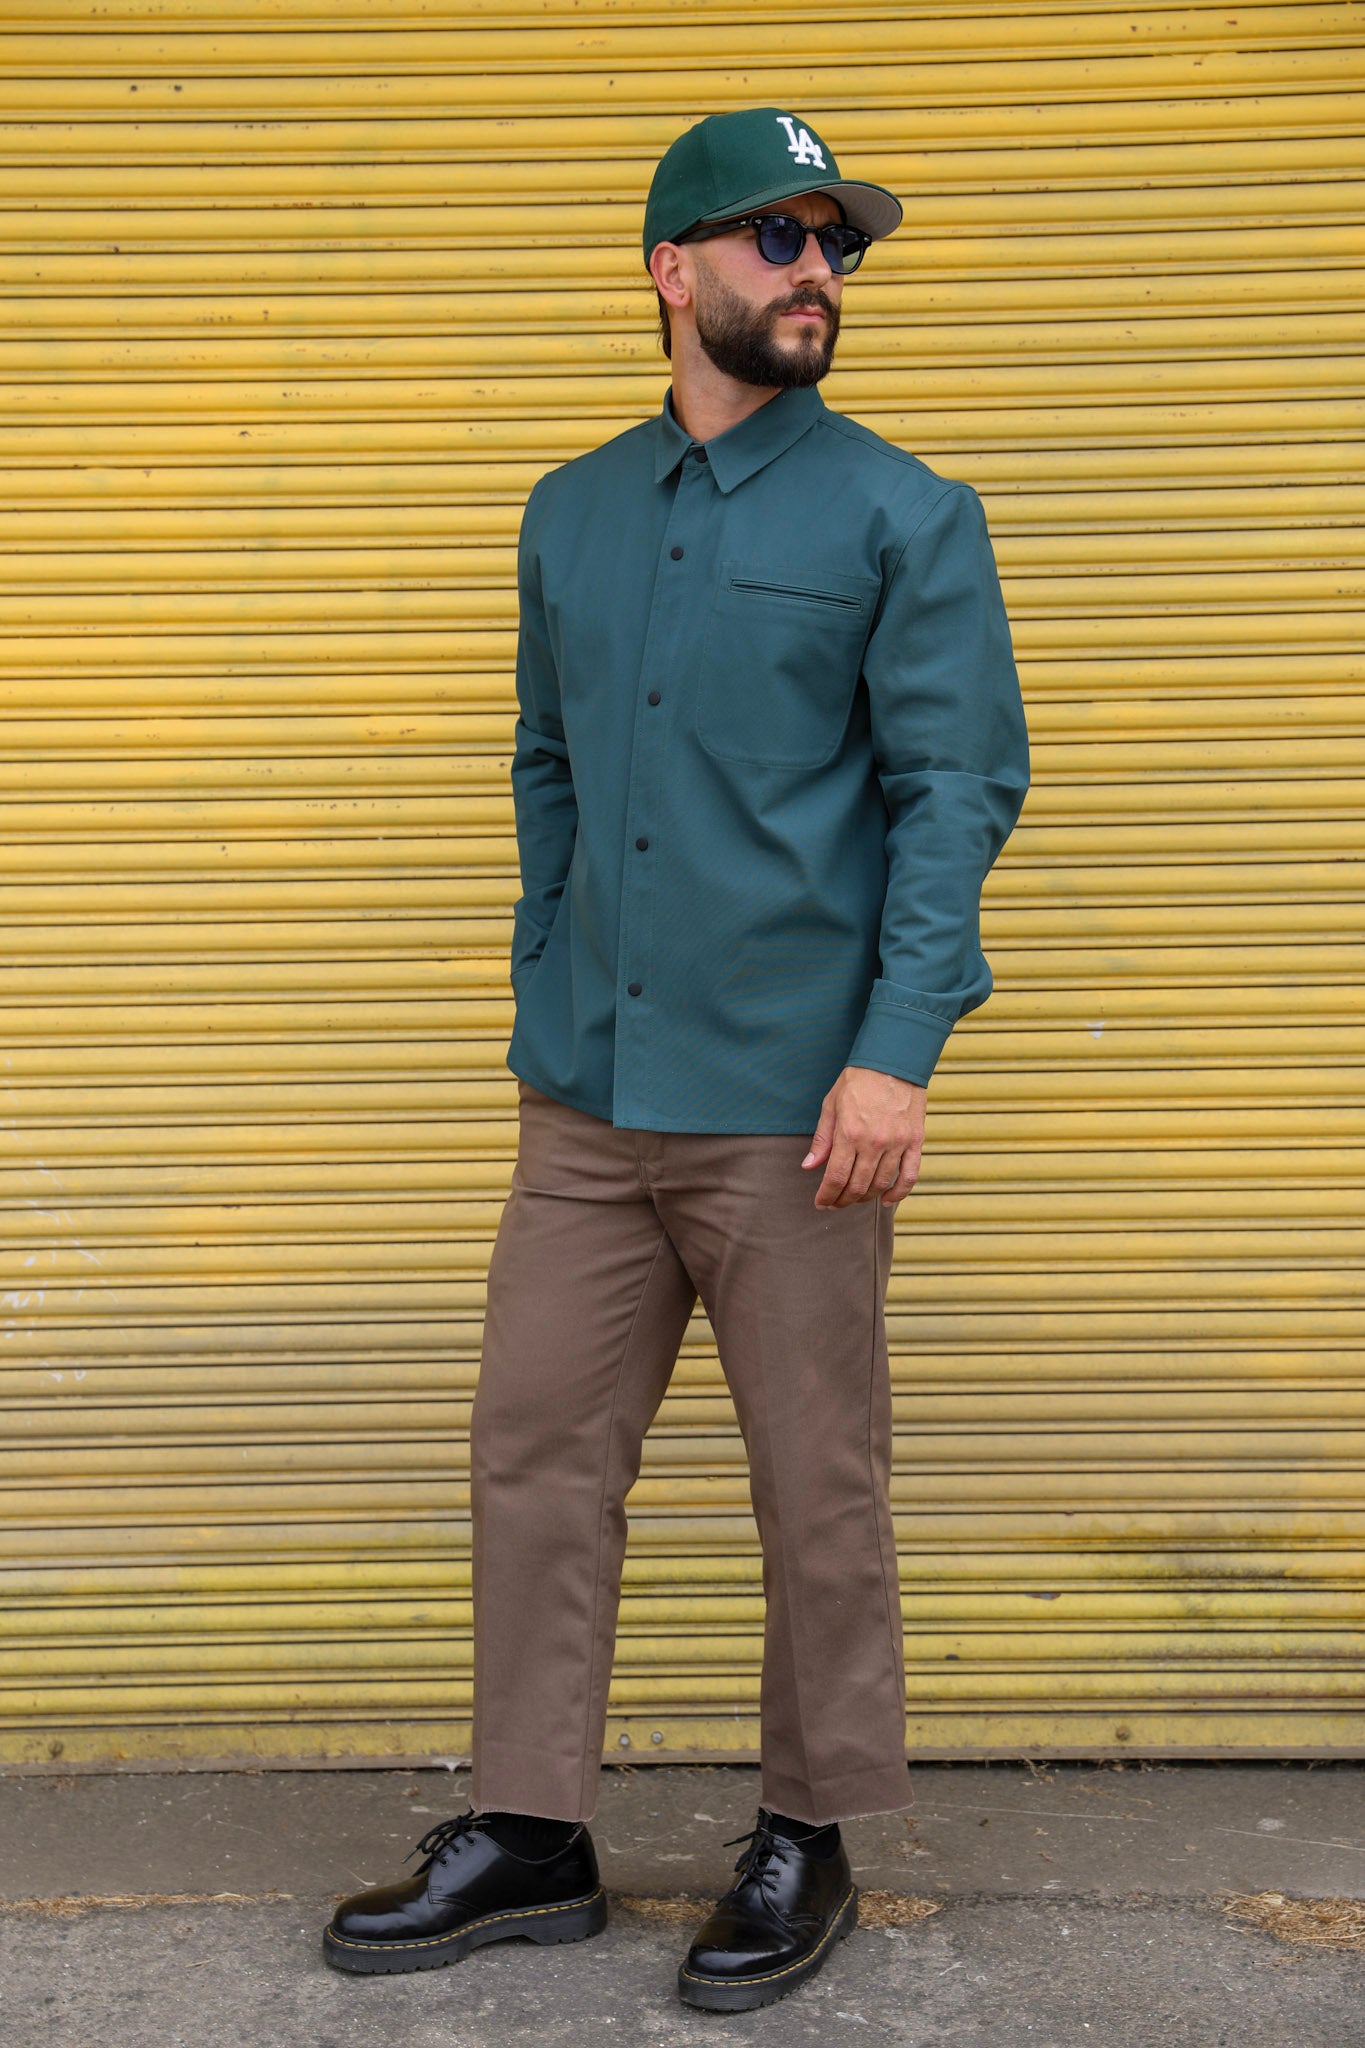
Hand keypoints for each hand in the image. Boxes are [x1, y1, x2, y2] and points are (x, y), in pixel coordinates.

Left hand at [801, 1065, 925, 1209]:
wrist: (892, 1061)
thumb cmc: (858, 1081)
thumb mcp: (831, 1105)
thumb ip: (822, 1139)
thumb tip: (809, 1166)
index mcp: (849, 1133)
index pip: (836, 1177)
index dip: (827, 1195)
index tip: (821, 1202)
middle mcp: (873, 1142)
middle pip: (857, 1185)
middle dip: (843, 1200)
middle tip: (835, 1203)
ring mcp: (897, 1143)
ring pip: (881, 1184)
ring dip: (865, 1197)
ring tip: (855, 1198)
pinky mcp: (914, 1141)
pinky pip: (909, 1176)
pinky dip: (899, 1193)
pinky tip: (886, 1200)